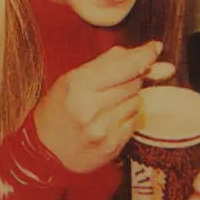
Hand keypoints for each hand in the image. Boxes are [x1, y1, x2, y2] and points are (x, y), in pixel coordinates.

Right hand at [34, 40, 162, 173]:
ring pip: (136, 102)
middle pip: (133, 82)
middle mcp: (90, 107)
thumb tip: (152, 52)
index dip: (144, 56)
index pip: (125, 66)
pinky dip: (126, 117)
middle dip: (130, 78)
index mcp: (78, 84)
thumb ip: (110, 62)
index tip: (154, 48)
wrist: (44, 151)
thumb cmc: (58, 109)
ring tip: (105, 104)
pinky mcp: (111, 146)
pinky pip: (134, 122)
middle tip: (113, 82)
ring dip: (128, 99)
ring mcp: (102, 129)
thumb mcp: (73, 78)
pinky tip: (108, 119)